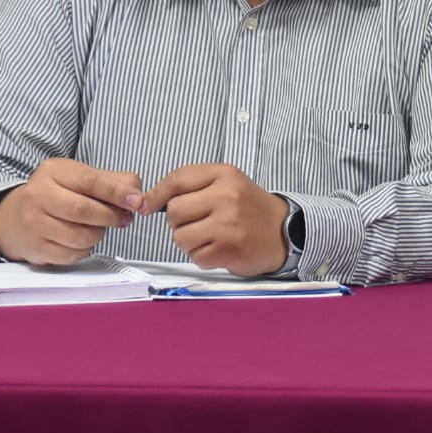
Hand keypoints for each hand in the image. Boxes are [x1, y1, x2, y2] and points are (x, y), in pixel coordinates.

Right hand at [0, 158, 142, 264]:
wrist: (16, 217)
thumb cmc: (59, 195)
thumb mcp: (83, 177)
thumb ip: (115, 181)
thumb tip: (137, 196)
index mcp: (53, 172)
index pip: (90, 181)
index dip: (117, 192)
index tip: (137, 201)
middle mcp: (37, 195)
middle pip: (84, 210)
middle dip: (111, 216)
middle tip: (123, 218)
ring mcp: (33, 223)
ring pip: (81, 236)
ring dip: (99, 234)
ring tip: (97, 226)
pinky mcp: (35, 248)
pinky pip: (72, 254)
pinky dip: (85, 249)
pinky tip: (81, 239)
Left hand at [142, 163, 288, 275]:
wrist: (284, 230)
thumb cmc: (249, 207)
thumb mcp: (225, 183)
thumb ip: (189, 186)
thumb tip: (147, 202)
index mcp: (224, 175)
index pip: (177, 180)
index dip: (156, 195)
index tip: (148, 205)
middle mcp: (227, 197)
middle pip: (174, 212)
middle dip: (179, 222)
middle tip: (198, 222)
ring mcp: (229, 224)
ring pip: (180, 237)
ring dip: (189, 242)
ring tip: (210, 236)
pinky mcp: (229, 250)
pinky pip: (195, 257)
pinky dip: (202, 256)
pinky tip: (219, 248)